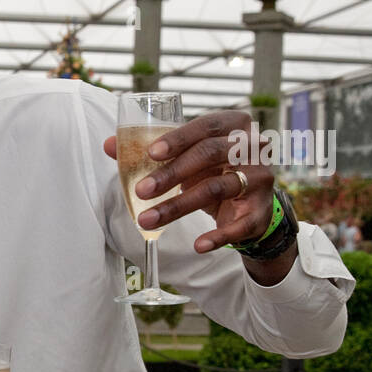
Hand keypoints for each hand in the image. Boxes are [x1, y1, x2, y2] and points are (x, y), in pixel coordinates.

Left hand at [103, 110, 274, 252]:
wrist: (248, 203)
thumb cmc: (212, 170)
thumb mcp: (185, 157)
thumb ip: (150, 151)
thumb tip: (109, 145)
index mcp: (233, 126)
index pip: (206, 125)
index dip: (179, 138)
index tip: (151, 154)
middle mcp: (252, 148)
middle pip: (211, 154)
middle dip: (172, 173)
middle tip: (141, 190)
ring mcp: (260, 179)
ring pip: (217, 188)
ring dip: (179, 207)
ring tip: (148, 220)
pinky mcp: (261, 211)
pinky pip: (239, 225)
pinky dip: (218, 236)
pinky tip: (198, 245)